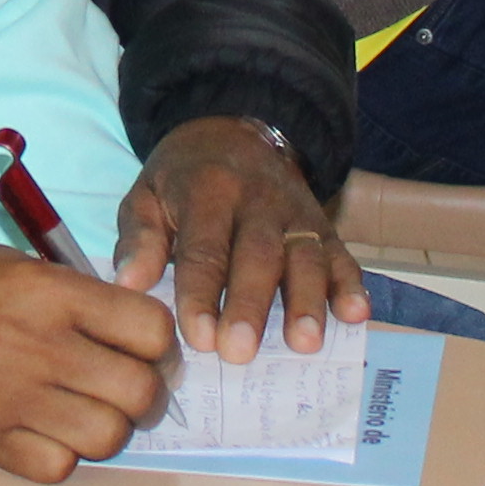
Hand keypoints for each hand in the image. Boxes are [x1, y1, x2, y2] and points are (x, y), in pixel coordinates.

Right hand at [0, 240, 172, 483]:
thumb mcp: (25, 267)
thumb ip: (84, 300)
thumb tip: (142, 339)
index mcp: (51, 295)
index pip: (150, 329)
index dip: (160, 343)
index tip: (148, 348)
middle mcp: (39, 348)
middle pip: (139, 391)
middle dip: (144, 391)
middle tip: (124, 384)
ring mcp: (14, 400)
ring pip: (107, 436)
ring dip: (107, 426)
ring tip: (86, 409)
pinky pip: (58, 467)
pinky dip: (61, 454)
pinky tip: (47, 430)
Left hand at [114, 116, 361, 363]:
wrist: (232, 132)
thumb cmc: (181, 182)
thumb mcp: (146, 196)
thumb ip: (138, 240)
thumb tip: (128, 284)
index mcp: (207, 192)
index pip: (203, 248)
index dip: (200, 294)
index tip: (198, 338)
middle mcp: (257, 201)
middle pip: (257, 256)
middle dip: (251, 306)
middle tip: (240, 353)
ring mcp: (296, 214)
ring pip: (306, 257)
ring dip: (307, 302)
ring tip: (305, 345)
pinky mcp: (323, 225)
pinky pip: (341, 254)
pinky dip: (351, 284)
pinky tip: (356, 315)